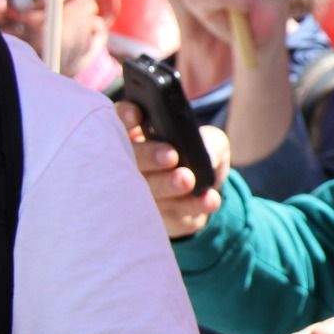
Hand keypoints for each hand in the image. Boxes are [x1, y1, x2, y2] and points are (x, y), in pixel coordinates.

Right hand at [117, 101, 228, 237]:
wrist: (204, 194)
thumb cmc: (199, 156)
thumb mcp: (212, 141)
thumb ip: (210, 141)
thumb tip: (206, 155)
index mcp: (137, 133)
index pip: (121, 119)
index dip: (126, 115)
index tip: (137, 114)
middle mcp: (129, 163)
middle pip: (130, 158)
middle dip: (149, 156)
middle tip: (170, 156)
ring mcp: (137, 193)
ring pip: (146, 190)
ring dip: (167, 185)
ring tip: (188, 179)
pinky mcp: (153, 218)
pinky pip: (169, 214)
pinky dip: (191, 206)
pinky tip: (209, 199)